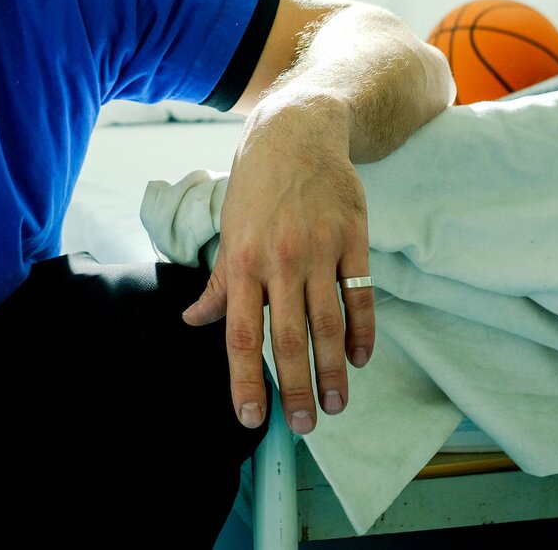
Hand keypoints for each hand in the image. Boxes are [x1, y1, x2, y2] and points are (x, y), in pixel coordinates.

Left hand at [182, 93, 375, 434]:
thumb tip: (194, 322)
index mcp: (242, 262)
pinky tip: (360, 358)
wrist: (297, 132)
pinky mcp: (353, 239)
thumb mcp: (229, 231)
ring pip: (328, 324)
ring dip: (333, 371)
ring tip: (336, 404)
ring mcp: (320, 250)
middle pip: (289, 338)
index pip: (240, 335)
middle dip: (296, 388)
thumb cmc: (256, 187)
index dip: (245, 380)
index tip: (252, 418)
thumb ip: (218, 283)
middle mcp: (280, 261)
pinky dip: (363, 331)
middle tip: (305, 425)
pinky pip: (361, 295)